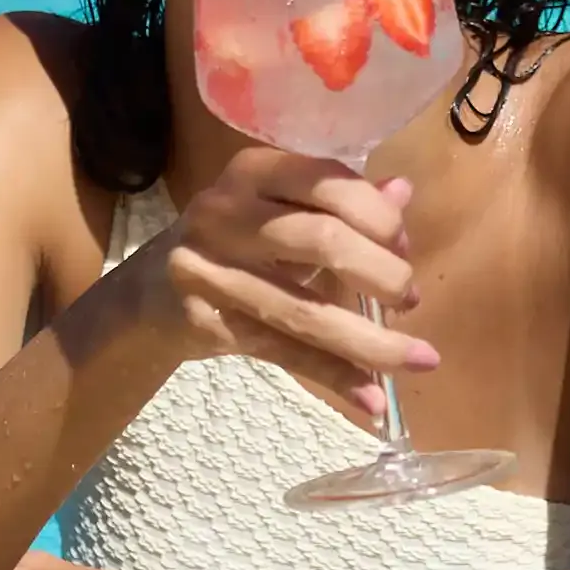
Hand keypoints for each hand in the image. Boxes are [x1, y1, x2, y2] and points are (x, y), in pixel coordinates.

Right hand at [140, 146, 431, 411]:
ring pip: (306, 310)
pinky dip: (334, 376)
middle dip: (383, 274)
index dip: (380, 217)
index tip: (406, 248)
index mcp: (255, 171)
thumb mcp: (280, 209)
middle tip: (411, 299)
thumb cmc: (235, 239)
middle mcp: (227, 213)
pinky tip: (373, 398)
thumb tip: (402, 191)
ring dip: (372, 341)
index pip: (330, 183)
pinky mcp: (207, 324)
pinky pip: (284, 353)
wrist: (148, 292)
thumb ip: (341, 201)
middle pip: (323, 242)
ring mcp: (211, 270)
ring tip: (421, 359)